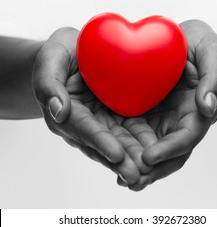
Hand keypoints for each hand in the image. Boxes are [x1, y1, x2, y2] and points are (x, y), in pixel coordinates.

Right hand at [32, 27, 154, 183]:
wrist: (75, 52)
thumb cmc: (61, 54)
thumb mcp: (50, 60)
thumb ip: (49, 84)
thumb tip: (58, 112)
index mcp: (66, 113)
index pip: (84, 129)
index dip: (100, 141)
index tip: (116, 154)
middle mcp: (85, 123)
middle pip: (103, 142)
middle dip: (120, 160)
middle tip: (138, 175)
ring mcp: (101, 121)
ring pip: (119, 141)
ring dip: (133, 157)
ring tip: (150, 170)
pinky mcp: (115, 115)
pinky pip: (130, 129)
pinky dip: (141, 141)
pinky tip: (156, 151)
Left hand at [119, 19, 216, 190]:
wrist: (183, 44)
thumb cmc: (201, 47)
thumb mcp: (212, 54)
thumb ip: (215, 78)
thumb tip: (207, 107)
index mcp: (197, 112)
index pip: (186, 137)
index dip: (169, 149)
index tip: (149, 158)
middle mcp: (178, 122)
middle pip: (167, 153)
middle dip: (151, 169)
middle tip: (129, 180)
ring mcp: (160, 120)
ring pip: (149, 148)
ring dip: (136, 165)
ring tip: (118, 176)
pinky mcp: (144, 113)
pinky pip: (134, 133)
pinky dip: (125, 146)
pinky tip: (108, 153)